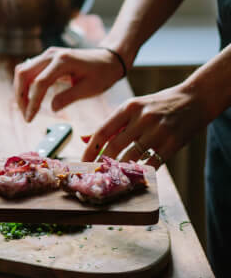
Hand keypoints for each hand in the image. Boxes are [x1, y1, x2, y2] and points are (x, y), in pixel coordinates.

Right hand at [14, 47, 125, 121]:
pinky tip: (29, 98)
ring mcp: (47, 55)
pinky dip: (25, 84)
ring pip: (22, 71)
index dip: (32, 102)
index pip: (39, 82)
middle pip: (23, 73)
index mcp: (63, 61)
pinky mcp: (46, 58)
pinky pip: (28, 70)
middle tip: (25, 114)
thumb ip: (69, 97)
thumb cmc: (102, 74)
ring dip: (20, 90)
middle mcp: (51, 55)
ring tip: (25, 108)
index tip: (30, 118)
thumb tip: (52, 108)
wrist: (108, 59)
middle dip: (20, 96)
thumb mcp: (89, 89)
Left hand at [81, 84, 210, 167]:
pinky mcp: (173, 142)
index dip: (90, 149)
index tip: (83, 163)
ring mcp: (158, 130)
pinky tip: (135, 177)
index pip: (102, 131)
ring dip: (120, 169)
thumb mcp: (133, 108)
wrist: (195, 99)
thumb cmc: (158, 105)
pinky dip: (142, 172)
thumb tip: (84, 139)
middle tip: (95, 174)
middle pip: (114, 146)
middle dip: (101, 163)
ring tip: (112, 178)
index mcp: (128, 107)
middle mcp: (142, 118)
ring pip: (132, 156)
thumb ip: (111, 124)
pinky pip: (152, 163)